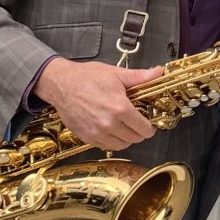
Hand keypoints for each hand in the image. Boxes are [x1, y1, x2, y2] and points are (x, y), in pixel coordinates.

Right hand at [32, 56, 163, 150]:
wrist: (61, 84)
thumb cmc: (87, 77)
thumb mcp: (116, 74)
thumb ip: (140, 77)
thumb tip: (158, 72)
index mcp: (120, 108)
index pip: (143, 128)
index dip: (150, 128)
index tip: (149, 125)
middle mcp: (109, 124)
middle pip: (134, 139)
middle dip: (139, 132)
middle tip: (138, 124)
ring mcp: (96, 133)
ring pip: (121, 145)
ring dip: (126, 139)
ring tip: (125, 127)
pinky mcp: (86, 137)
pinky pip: (105, 146)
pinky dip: (111, 141)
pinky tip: (111, 130)